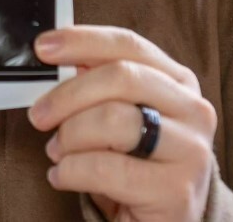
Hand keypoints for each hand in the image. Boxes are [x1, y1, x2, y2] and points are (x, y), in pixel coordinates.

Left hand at [27, 26, 216, 221]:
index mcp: (178, 81)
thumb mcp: (120, 114)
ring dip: (70, 136)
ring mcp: (191, 150)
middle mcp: (193, 109)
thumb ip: (97, 82)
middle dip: (68, 94)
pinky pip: (107, 168)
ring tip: (57, 151)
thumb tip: (58, 58)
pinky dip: (72, 170)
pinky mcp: (176, 192)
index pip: (128, 44)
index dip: (82, 41)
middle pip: (121, 77)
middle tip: (39, 114)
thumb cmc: (134, 162)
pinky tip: (62, 176)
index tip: (43, 48)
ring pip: (114, 120)